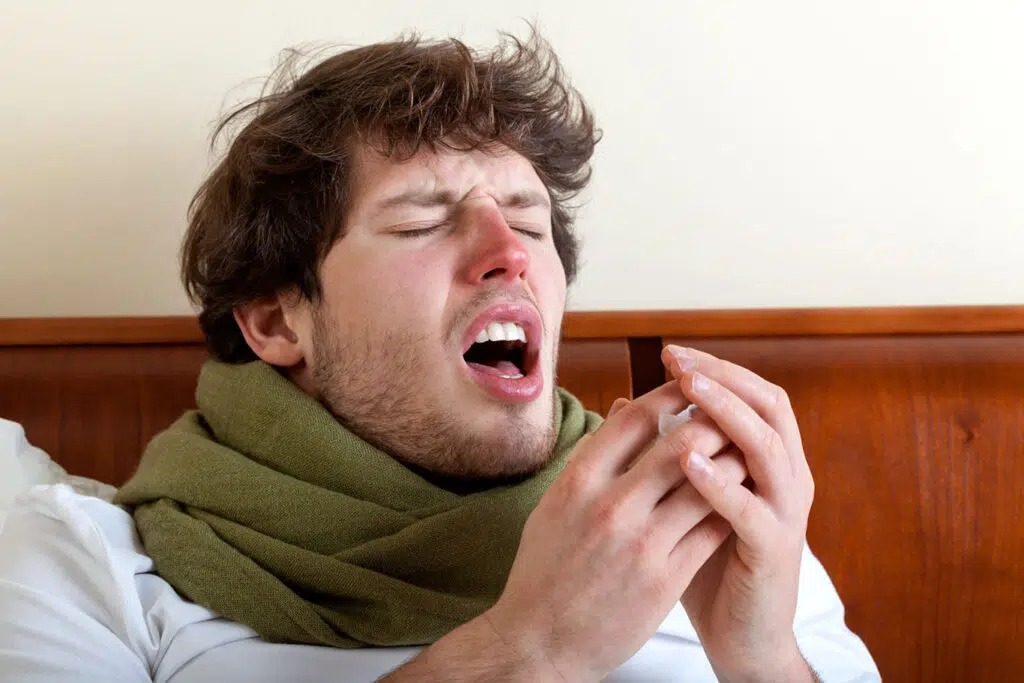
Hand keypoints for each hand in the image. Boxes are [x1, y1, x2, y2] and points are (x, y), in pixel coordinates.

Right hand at [482, 380, 748, 681]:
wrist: (540, 642)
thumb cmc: (545, 570)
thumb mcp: (555, 505)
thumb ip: (591, 457)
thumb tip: (622, 409)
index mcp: (579, 481)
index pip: (635, 419)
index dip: (670, 395)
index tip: (691, 386)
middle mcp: (610, 506)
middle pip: (679, 443)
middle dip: (712, 421)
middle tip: (729, 413)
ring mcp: (641, 543)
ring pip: (706, 483)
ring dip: (731, 460)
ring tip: (745, 448)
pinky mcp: (665, 578)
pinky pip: (712, 529)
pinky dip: (730, 505)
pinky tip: (741, 496)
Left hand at [662, 345, 815, 682]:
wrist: (737, 636)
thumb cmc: (705, 562)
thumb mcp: (682, 497)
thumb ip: (663, 453)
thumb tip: (621, 406)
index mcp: (767, 461)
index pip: (751, 394)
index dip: (715, 369)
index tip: (671, 352)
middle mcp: (786, 478)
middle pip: (769, 406)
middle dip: (723, 378)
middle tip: (679, 360)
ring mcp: (785, 513)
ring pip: (768, 448)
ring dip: (727, 415)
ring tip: (690, 391)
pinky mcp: (775, 550)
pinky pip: (751, 509)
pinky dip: (721, 482)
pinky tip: (688, 463)